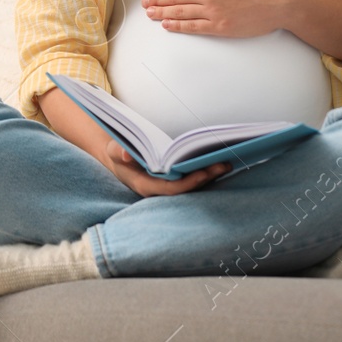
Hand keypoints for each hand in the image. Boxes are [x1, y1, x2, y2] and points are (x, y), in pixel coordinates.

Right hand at [104, 141, 230, 196]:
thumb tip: (125, 154)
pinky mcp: (174, 182)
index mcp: (146, 186)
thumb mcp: (114, 150)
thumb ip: (117, 151)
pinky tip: (218, 163)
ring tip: (227, 162)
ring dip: (210, 175)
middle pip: (188, 189)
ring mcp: (168, 188)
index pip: (172, 189)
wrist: (119, 159)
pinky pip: (193, 180)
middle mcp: (160, 191)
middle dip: (206, 177)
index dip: (189, 182)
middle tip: (224, 164)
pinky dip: (206, 172)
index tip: (204, 172)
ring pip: (193, 186)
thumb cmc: (118, 154)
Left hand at [141, 0, 297, 38]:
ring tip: (150, 14)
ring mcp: (213, 10)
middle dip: (157, 0)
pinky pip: (193, 26)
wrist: (278, 2)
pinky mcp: (220, 26)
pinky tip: (167, 24)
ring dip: (162, 12)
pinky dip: (177, 25)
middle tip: (145, 4)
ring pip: (180, 11)